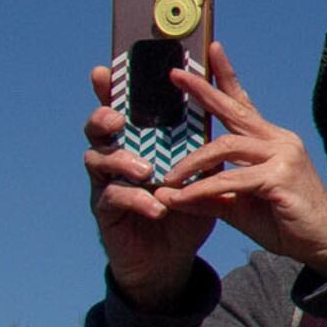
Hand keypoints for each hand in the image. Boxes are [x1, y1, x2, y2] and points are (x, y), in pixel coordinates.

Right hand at [87, 60, 214, 311]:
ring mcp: (106, 183)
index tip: (107, 68)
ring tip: (146, 170)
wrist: (173, 257)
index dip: (112, 88)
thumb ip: (208, 144)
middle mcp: (116, 155)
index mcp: (140, 141)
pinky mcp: (106, 211)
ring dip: (121, 161)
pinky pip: (112, 197)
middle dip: (103, 116)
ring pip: (97, 160)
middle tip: (117, 118)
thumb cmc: (186, 207)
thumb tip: (229, 107)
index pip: (124, 107)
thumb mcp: (203, 173)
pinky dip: (135, 199)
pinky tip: (155, 206)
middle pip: (97, 127)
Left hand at [149, 43, 326, 274]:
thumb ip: (208, 195)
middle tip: (175, 73)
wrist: (323, 245)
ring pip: (225, 146)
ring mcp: (283, 155)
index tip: (211, 51)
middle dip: (203, 91)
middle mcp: (279, 140)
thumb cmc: (284, 222)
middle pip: (234, 110)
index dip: (226, 78)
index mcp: (271, 141)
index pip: (244, 104)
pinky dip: (203, 189)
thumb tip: (167, 193)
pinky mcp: (281, 176)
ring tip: (167, 176)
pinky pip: (231, 179)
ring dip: (192, 162)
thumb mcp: (237, 206)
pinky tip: (183, 197)